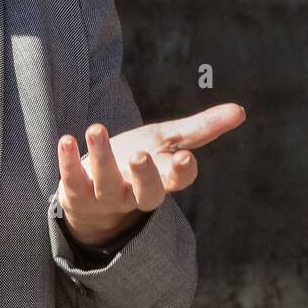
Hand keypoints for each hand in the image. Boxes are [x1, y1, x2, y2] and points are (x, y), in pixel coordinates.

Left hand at [55, 102, 245, 245]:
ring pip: (106, 183)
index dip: (181, 171)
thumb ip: (200, 129)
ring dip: (100, 156)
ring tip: (95, 128)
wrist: (94, 193)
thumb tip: (240, 111)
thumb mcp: (167, 141)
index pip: (178, 181)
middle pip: (147, 194)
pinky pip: (72, 181)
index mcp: (162, 180)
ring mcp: (106, 196)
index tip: (184, 157)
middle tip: (138, 155)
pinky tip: (66, 139)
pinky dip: (67, 161)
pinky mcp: (77, 194)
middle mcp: (136, 193)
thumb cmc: (137, 160)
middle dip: (144, 175)